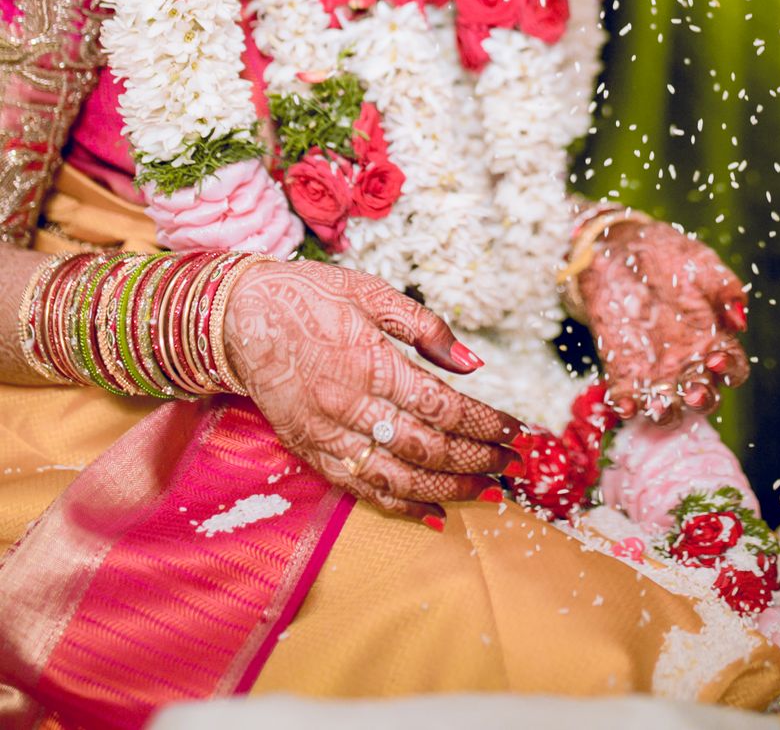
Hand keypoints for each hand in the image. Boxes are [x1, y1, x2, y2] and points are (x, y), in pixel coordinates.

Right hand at [224, 261, 521, 525]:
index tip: (515, 430)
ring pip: (398, 476)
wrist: (239, 315)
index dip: (484, 423)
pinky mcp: (310, 450)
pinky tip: (432, 512)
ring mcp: (329, 434)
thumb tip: (473, 362)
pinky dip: (399, 505)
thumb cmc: (309, 296)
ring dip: (448, 489)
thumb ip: (425, 327)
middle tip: (511, 465)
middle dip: (476, 460)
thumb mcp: (371, 292)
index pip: (443, 406)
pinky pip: (360, 488)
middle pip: (427, 447)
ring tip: (485, 491)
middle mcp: (352, 406)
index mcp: (373, 363)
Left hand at [577, 218, 748, 424]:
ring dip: (665, 411)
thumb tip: (738, 320)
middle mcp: (688, 362)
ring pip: (668, 405)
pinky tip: (624, 403)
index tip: (718, 359)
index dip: (730, 369)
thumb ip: (724, 289)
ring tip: (658, 405)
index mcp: (715, 338)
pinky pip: (627, 396)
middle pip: (703, 395)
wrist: (619, 247)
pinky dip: (626, 405)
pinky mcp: (623, 369)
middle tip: (693, 391)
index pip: (733, 367)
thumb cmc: (669, 255)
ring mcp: (655, 369)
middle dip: (701, 398)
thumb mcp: (701, 263)